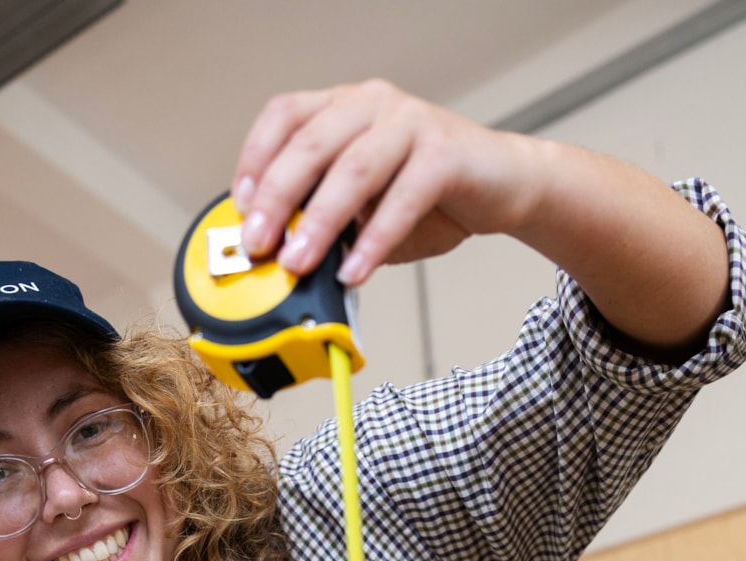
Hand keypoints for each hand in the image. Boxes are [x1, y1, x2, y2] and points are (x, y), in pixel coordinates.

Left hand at [232, 78, 730, 352]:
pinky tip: (356, 271)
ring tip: (299, 263)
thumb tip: (282, 260)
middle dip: (277, 198)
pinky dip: (375, 240)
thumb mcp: (367, 207)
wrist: (505, 185)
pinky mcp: (445, 154)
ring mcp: (411, 123)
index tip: (239, 205)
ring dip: (319, 222)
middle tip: (257, 243)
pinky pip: (402, 199)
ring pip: (352, 170)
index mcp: (346, 107)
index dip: (256, 157)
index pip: (285, 116)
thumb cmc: (432, 196)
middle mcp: (374, 103)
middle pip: (310, 144)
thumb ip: (330, 221)